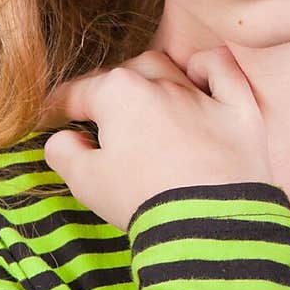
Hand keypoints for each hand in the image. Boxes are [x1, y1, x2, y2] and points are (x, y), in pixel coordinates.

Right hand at [38, 47, 273, 230]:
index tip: (51, 119)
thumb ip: (65, 153)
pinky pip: (222, 71)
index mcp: (118, 93)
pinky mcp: (238, 109)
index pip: (78, 93)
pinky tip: (198, 79)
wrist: (210, 222)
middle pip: (125, 75)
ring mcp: (202, 93)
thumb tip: (62, 138)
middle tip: (100, 118)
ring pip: (170, 67)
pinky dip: (208, 69)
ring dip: (152, 80)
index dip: (59, 107)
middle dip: (107, 91)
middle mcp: (160, 83)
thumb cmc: (143, 200)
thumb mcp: (87, 182)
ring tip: (144, 102)